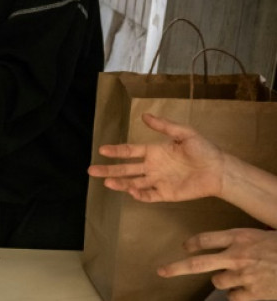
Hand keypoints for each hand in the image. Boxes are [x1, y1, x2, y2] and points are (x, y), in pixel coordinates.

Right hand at [87, 113, 225, 202]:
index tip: (101, 149)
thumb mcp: (184, 133)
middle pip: (126, 169)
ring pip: (133, 183)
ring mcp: (158, 181)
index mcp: (154, 152)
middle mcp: (152, 167)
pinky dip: (139, 195)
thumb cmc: (203, 150)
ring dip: (120, 183)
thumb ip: (164, 126)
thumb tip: (144, 115)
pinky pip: (149, 195)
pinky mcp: (166, 194)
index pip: (130, 151)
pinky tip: (130, 192)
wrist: (219, 170)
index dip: (116, 151)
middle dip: (108, 170)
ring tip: (106, 183)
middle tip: (91, 171)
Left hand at [158, 228, 276, 300]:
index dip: (193, 244)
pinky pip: (234, 296)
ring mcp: (244, 275)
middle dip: (176, 268)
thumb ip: (245, 240)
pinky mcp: (253, 293)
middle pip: (197, 262)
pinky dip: (238, 295)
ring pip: (219, 281)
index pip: (206, 239)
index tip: (186, 246)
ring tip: (243, 277)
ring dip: (225, 281)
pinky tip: (249, 290)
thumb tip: (231, 245)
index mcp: (241, 236)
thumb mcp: (265, 234)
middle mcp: (237, 255)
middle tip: (161, 271)